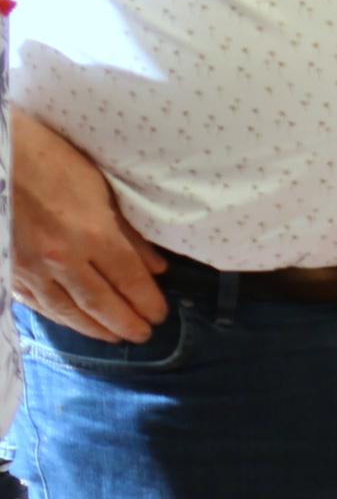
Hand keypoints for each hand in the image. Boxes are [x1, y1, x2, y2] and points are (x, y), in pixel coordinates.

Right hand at [8, 110, 168, 341]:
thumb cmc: (51, 161)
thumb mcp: (100, 189)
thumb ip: (128, 231)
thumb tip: (155, 267)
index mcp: (92, 234)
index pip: (129, 280)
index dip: (146, 301)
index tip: (160, 315)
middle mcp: (62, 258)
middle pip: (100, 303)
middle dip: (125, 322)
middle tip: (143, 335)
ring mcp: (30, 267)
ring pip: (67, 310)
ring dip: (93, 328)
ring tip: (115, 338)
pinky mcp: (9, 269)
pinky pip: (37, 303)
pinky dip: (59, 317)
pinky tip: (73, 322)